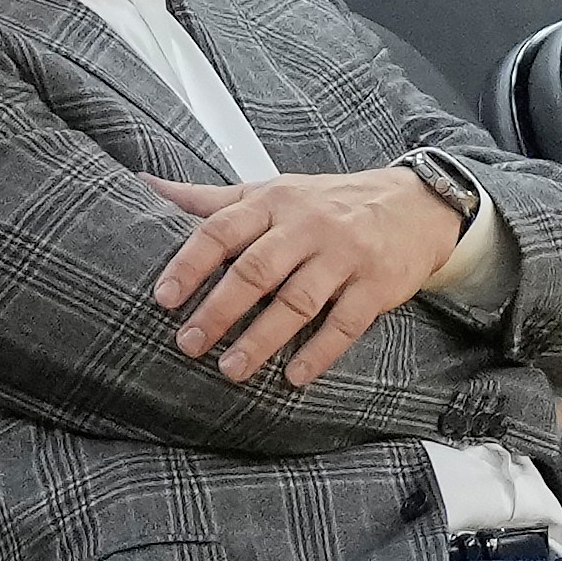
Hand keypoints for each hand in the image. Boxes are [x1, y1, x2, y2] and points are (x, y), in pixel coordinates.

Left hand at [149, 166, 464, 391]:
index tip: (164, 298)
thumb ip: (211, 198)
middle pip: (256, 270)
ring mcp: (344, 256)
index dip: (190, 264)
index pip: (222, 230)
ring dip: (262, 338)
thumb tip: (148, 185)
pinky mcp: (376, 285)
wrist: (414, 204)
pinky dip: (320, 352)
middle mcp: (308, 226)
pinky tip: (294, 375)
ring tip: (232, 368)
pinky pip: (345, 323)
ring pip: (298, 301)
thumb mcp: (271, 191)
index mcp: (274, 203)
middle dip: (219, 309)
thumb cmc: (329, 203)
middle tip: (189, 343)